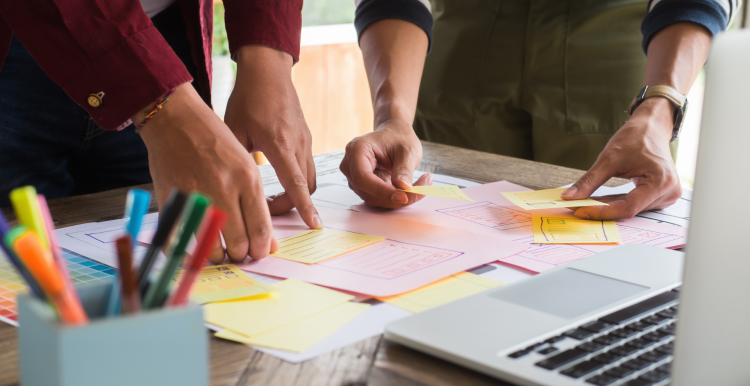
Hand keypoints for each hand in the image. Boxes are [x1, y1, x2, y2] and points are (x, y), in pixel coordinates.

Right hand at [136, 83, 278, 262]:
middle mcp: (224, 188)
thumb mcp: (244, 165)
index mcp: (247, 178)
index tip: (259, 253)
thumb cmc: (214, 140)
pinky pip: (180, 240)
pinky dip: (187, 251)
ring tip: (219, 252)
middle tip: (239, 253)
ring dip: (217, 256)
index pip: (261, 229)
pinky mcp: (172, 199)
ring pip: (211, 247)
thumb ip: (256, 203)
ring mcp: (196, 195)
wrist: (175, 119)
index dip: (261, 248)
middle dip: (241, 255)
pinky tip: (193, 249)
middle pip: (239, 243)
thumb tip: (267, 241)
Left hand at [224, 46, 320, 228]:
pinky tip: (278, 177)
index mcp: (280, 144)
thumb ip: (236, 160)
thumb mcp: (233, 130)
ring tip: (271, 197)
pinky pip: (307, 165)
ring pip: (309, 178)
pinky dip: (297, 179)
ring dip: (296, 193)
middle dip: (291, 205)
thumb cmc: (248, 97)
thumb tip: (229, 190)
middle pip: (306, 187)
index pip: (297, 184)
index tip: (313, 224)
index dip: (305, 207)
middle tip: (266, 210)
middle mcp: (298, 144)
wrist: (268, 71)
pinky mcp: (306, 137)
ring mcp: (306, 140)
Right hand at [340, 118, 430, 207]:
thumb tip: (404, 189)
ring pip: (374, 199)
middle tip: (421, 191)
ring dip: (397, 199)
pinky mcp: (363, 187)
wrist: (394, 135)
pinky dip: (395, 198)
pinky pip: (378, 198)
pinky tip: (410, 188)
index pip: (363, 178)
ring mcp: (354, 177)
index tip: (404, 196)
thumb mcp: (407, 150)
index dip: (382, 191)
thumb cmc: (399, 138)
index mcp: (356, 150)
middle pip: (368, 192)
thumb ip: (404, 169)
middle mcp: (350, 165)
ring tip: (420, 185)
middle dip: (394, 197)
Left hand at [561, 98, 681, 218]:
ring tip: (586, 203)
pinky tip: (601, 200)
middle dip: (602, 209)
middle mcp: (669, 192)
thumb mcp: (609, 158)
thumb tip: (569, 197)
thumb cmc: (636, 137)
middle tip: (576, 208)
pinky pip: (635, 205)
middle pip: (629, 210)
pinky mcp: (661, 196)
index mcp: (661, 182)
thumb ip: (589, 181)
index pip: (628, 207)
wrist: (651, 128)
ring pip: (631, 209)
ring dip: (608, 207)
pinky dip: (617, 203)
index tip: (580, 211)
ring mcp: (667, 196)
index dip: (602, 211)